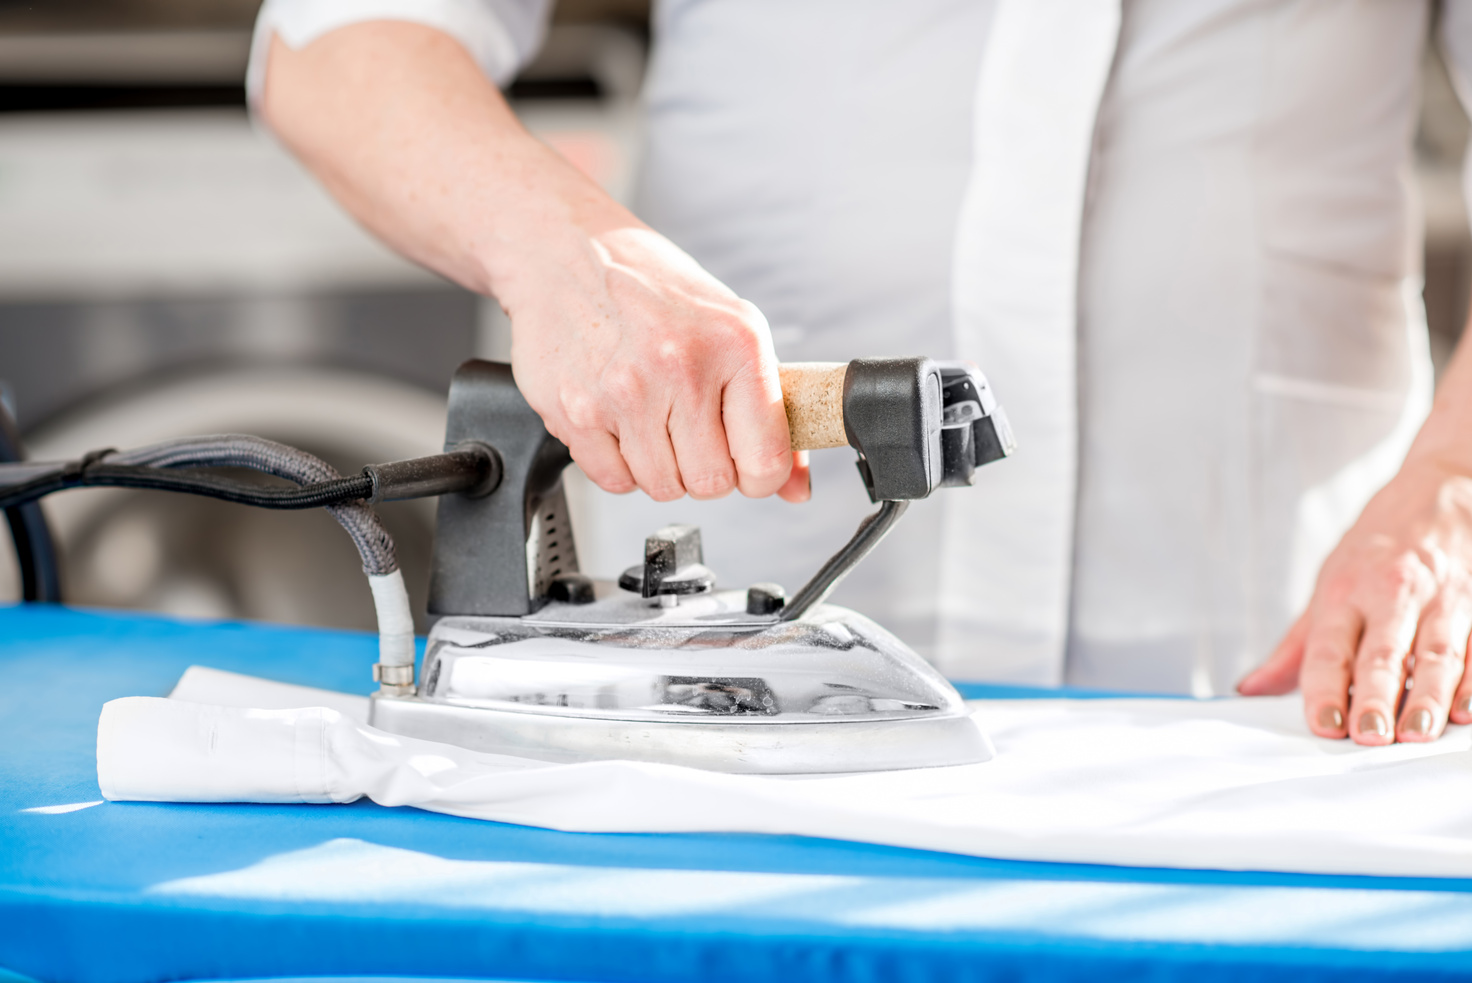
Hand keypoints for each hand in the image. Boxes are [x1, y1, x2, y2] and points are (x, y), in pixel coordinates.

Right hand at [505, 224, 808, 503]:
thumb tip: (794, 485)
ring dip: (662, 467)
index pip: (765, 460)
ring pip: (662, 486)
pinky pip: (614, 480)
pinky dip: (620, 464)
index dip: (760, 475)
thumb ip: (770, 409)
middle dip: (706, 470)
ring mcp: (625, 391)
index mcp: (735, 342)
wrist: (566, 248)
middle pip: (711, 483)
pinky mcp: (577, 410)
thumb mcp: (729, 328)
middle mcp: (680, 365)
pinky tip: (620, 421)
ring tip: (653, 419)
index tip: (749, 464)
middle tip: (694, 433)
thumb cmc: (651, 287)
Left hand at [1238, 457, 1471, 743]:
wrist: (1441, 491)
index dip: (1325, 688)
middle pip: (1383, 653)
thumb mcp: (1328, 584)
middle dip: (1376, 697)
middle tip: (1370, 736)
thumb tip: (1253, 688)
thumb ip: (1297, 645)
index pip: (1330, 647)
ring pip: (1436, 654)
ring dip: (1428, 696)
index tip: (1324, 724)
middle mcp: (1392, 593)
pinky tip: (1465, 711)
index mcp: (1345, 591)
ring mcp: (1440, 599)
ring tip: (1418, 731)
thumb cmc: (1376, 545)